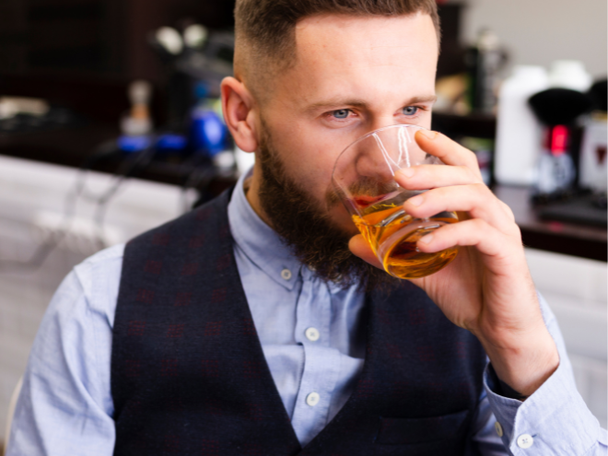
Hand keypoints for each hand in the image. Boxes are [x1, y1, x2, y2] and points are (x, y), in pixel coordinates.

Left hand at [349, 130, 558, 396]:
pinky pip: (478, 233)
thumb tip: (354, 242)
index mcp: (474, 211)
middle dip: (432, 170)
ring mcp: (502, 231)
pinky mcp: (507, 253)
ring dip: (439, 198)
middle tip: (399, 177)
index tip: (417, 136)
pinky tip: (425, 244)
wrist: (499, 328)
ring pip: (474, 197)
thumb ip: (392, 255)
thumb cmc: (468, 293)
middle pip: (466, 176)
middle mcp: (491, 214)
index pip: (462, 168)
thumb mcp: (422, 270)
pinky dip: (449, 234)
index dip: (443, 148)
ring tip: (410, 209)